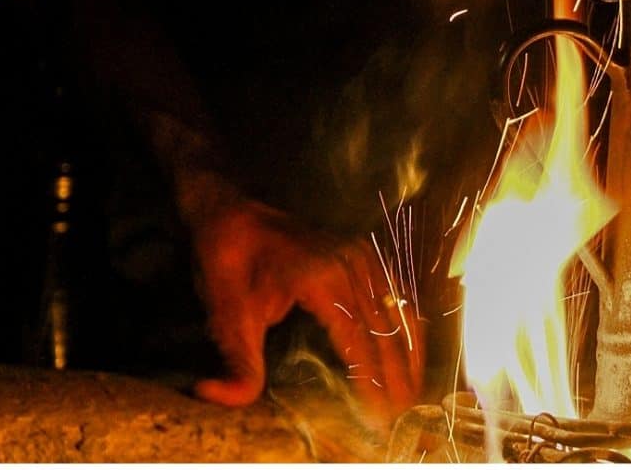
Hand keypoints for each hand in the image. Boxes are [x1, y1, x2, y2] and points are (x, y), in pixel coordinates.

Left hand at [190, 199, 423, 423]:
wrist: (231, 216)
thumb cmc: (230, 264)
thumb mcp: (227, 316)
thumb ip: (236, 363)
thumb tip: (217, 395)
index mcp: (321, 278)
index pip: (358, 338)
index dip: (371, 379)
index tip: (379, 414)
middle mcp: (350, 263)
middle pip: (385, 328)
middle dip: (397, 374)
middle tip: (403, 413)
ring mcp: (360, 254)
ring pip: (398, 310)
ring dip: (408, 352)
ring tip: (414, 390)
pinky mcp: (362, 253)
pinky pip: (395, 292)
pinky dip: (406, 325)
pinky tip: (411, 350)